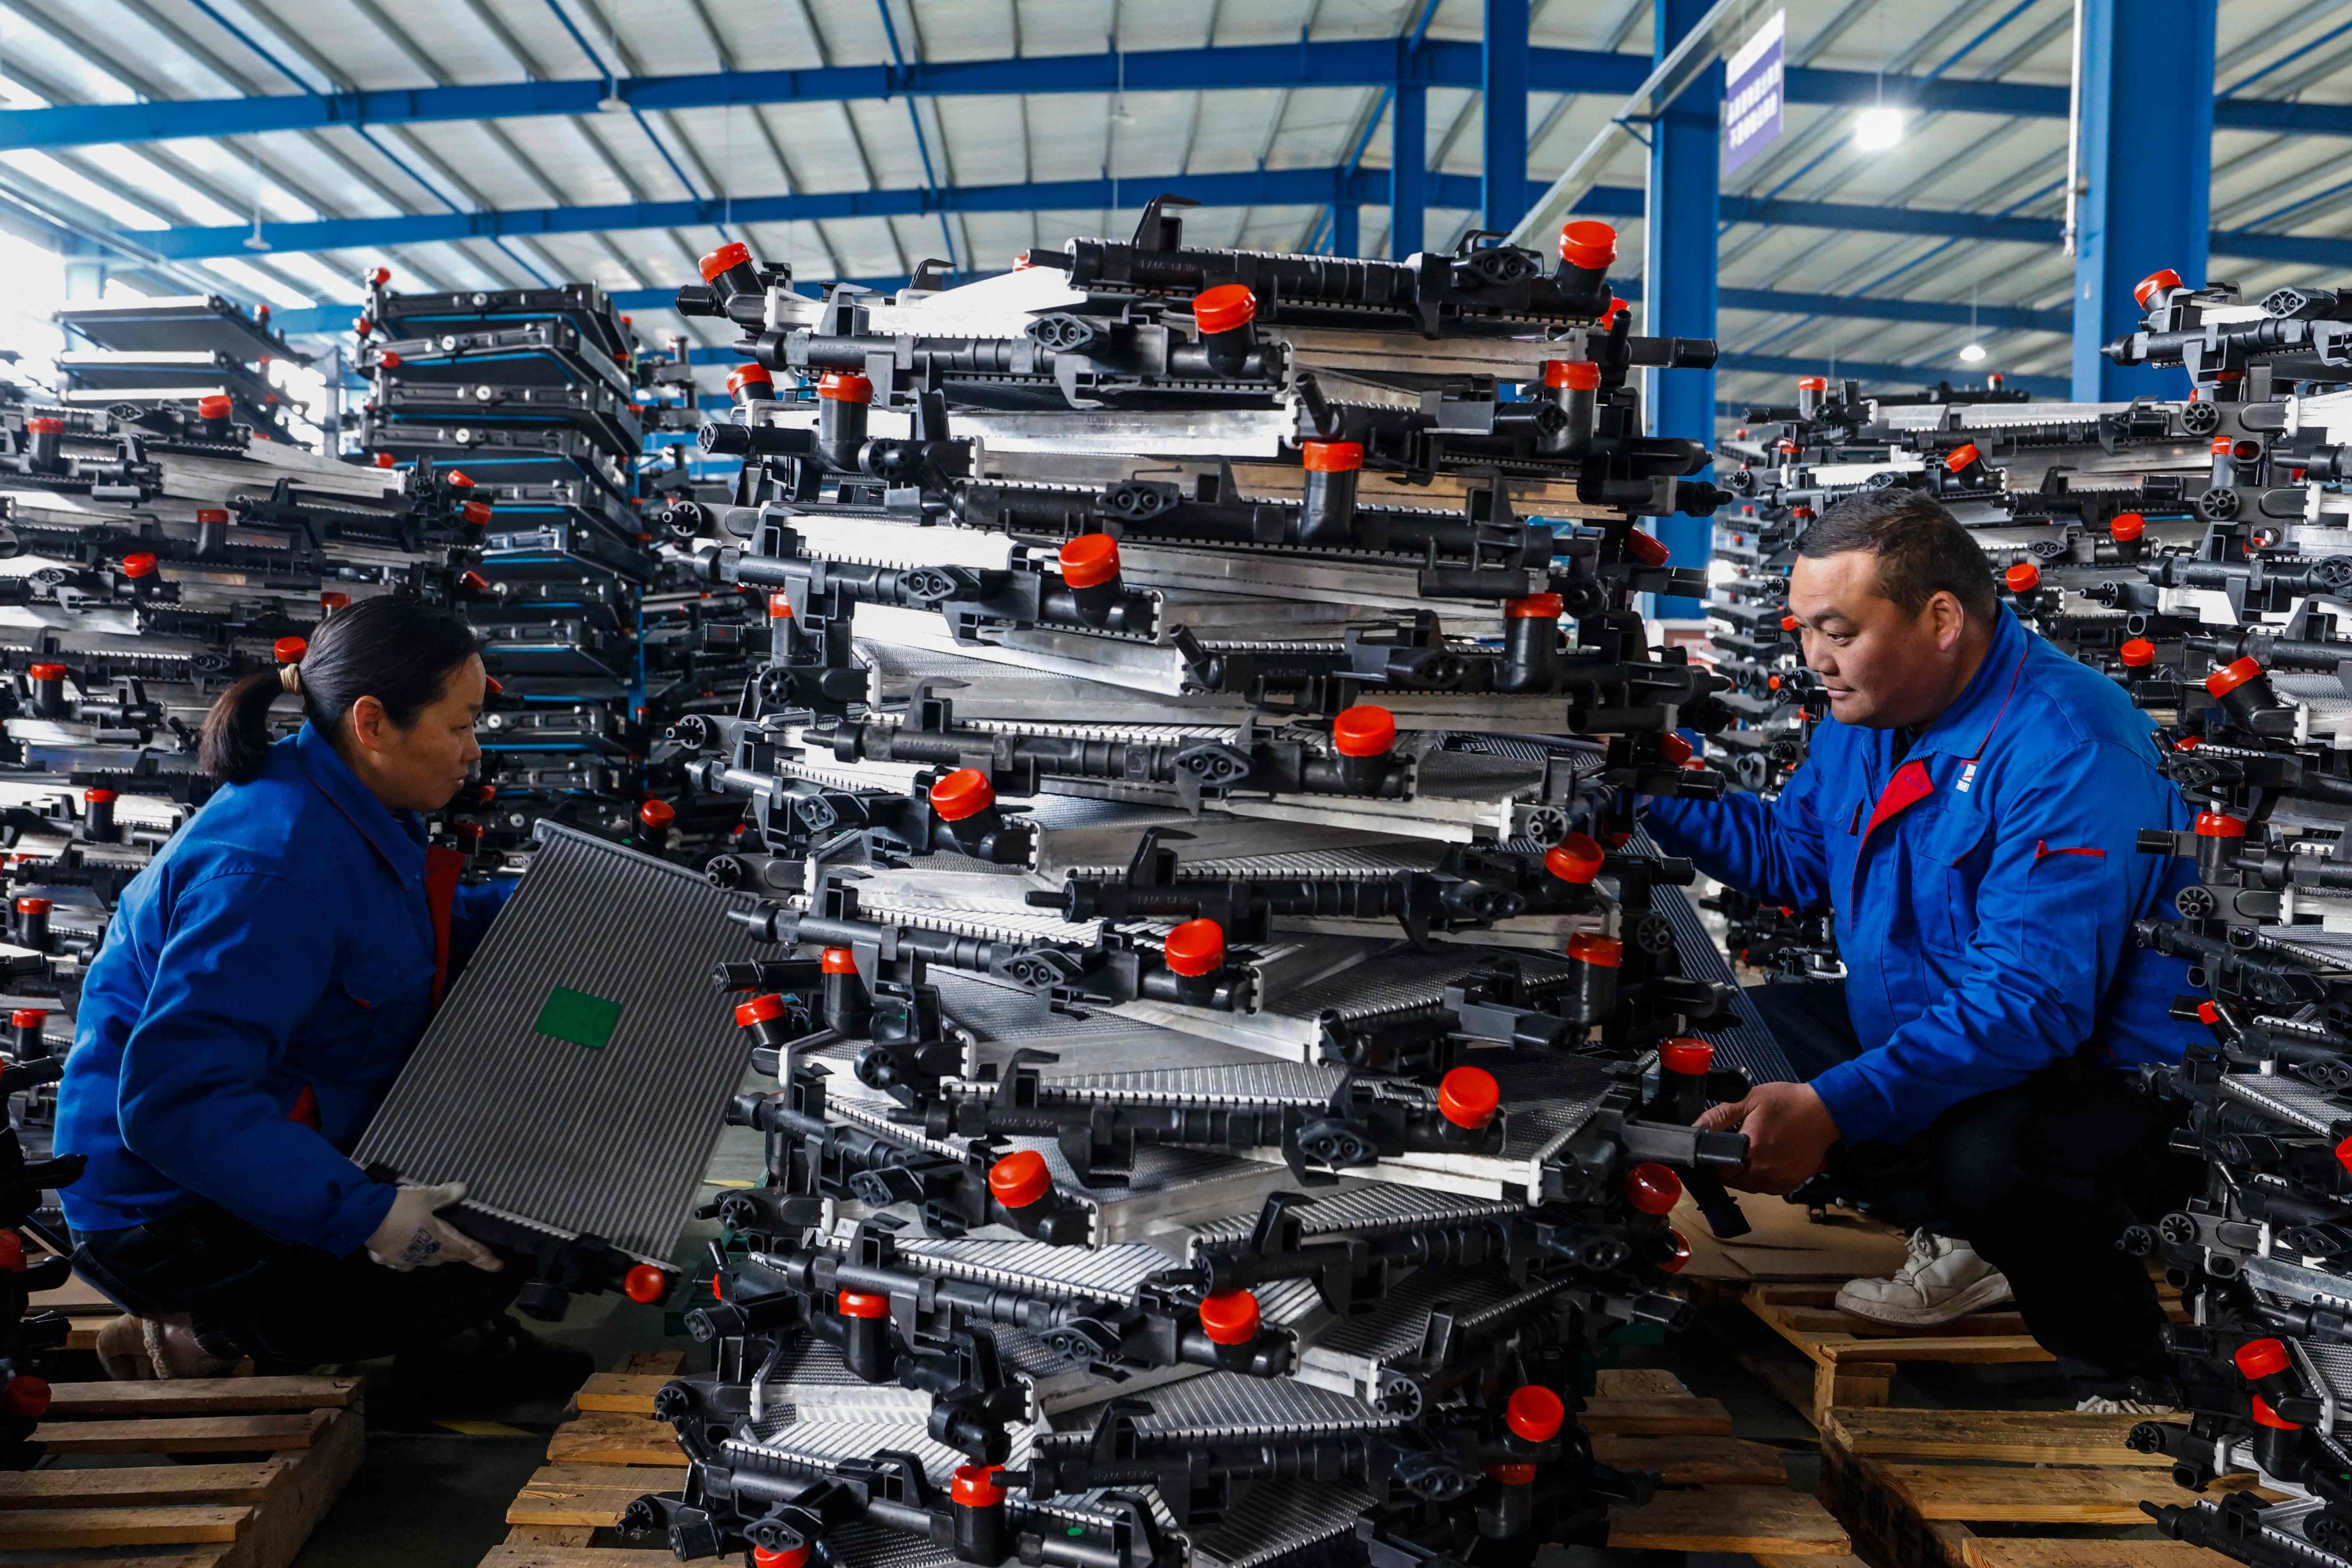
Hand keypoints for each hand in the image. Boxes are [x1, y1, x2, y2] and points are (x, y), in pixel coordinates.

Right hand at [364, 1180, 501, 1272]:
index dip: (483, 1257)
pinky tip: (406, 1253)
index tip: (498, 1266)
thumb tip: (464, 1189)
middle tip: (473, 1256)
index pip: (467, 1250)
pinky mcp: (387, 1258)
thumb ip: (445, 1194)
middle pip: (447, 1256)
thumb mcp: (426, 1196)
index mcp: (439, 1240)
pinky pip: (403, 1261)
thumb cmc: (401, 1206)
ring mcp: (405, 1259)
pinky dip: (409, 1257)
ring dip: (436, 1257)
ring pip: (426, 1260)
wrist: (364, 1217)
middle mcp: (425, 1253)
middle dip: (460, 1256)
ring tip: (442, 1253)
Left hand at [1695, 1082, 1839, 1193]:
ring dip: (1747, 1175)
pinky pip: (1769, 1188)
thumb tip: (1695, 1128)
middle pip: (1735, 1182)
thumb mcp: (1749, 1100)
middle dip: (1731, 1168)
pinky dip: (1764, 1178)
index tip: (1718, 1153)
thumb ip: (1719, 1116)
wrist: (1825, 1111)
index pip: (1720, 1173)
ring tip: (1754, 1152)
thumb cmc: (1788, 1103)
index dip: (1715, 1164)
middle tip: (1738, 1148)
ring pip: (1752, 1186)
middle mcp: (1765, 1172)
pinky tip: (1768, 1160)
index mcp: (1751, 1153)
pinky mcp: (1793, 1183)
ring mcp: (1780, 1180)